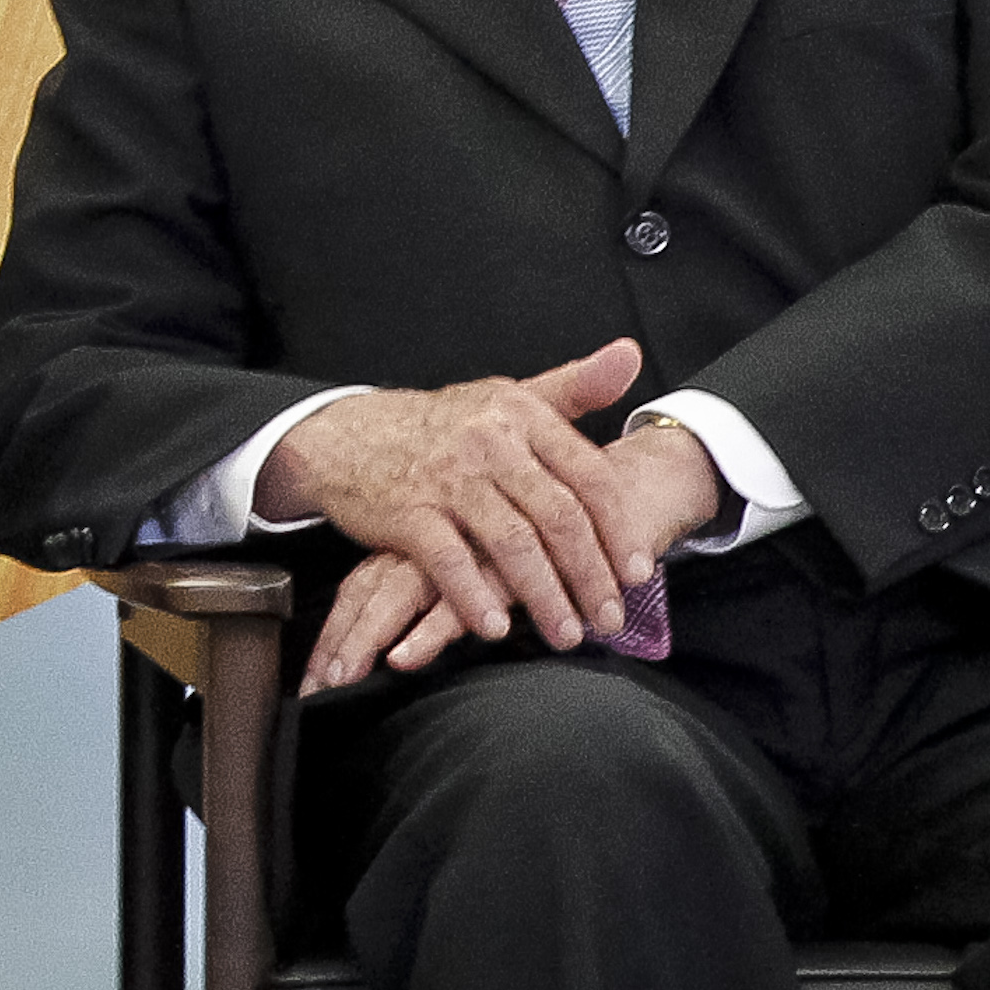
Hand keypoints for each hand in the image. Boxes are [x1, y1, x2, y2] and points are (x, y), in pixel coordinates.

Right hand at [299, 418, 733, 691]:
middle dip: (591, 575)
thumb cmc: (443, 424)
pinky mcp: (407, 512)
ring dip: (545, 597)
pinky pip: (449, 562)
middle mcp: (489, 441)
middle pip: (558, 516)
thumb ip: (574, 385)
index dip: (619, 530)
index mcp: (522, 413)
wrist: (350, 434)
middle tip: (610, 618)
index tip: (640, 573)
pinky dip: (473, 597)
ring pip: (512, 544)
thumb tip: (631, 355)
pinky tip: (495, 627)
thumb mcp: (508, 396)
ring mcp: (447, 477)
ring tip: (566, 634)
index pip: (589, 476)